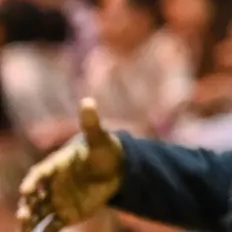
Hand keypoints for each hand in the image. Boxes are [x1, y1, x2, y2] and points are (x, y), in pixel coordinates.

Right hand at [17, 100, 124, 228]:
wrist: (116, 169)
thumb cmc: (104, 150)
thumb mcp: (100, 138)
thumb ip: (91, 123)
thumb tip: (88, 101)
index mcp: (55, 166)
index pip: (39, 174)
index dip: (33, 182)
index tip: (27, 190)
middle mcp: (52, 185)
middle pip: (34, 197)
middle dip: (27, 205)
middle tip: (25, 214)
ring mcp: (57, 200)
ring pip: (37, 213)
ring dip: (30, 221)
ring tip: (26, 227)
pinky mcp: (65, 214)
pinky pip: (50, 226)